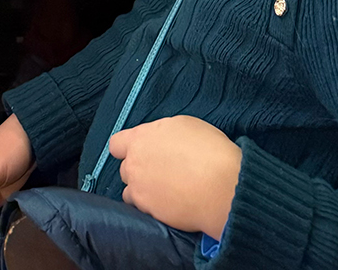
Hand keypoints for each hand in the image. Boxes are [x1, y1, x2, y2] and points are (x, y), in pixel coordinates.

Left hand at [109, 116, 241, 238]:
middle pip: (125, 169)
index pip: (117, 144)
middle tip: (160, 171)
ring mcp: (140, 191)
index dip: (127, 148)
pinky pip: (143, 210)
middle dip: (138, 170)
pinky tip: (170, 204)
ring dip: (142, 191)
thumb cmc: (208, 150)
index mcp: (140, 139)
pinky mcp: (149, 213)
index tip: (139, 152)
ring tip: (165, 191)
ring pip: (130, 192)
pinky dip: (153, 208)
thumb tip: (159, 142)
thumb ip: (161, 133)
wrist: (220, 186)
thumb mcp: (183, 125)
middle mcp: (134, 164)